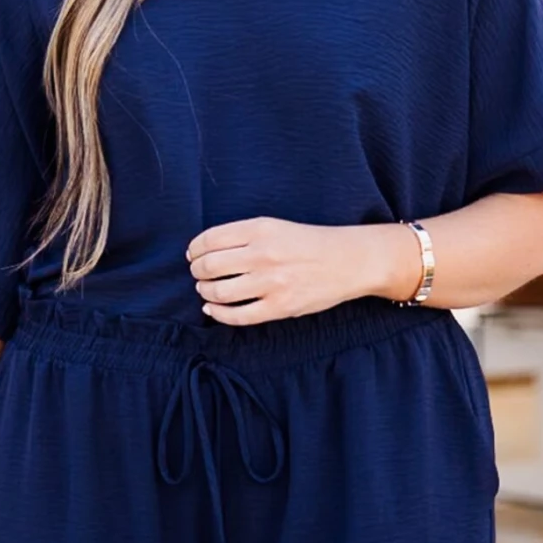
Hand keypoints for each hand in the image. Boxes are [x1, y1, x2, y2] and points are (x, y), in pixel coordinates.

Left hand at [187, 217, 417, 323]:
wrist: (349, 261)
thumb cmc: (310, 243)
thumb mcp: (276, 226)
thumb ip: (243, 237)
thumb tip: (204, 252)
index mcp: (260, 229)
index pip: (210, 240)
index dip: (195, 249)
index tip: (193, 255)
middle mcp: (263, 255)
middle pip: (209, 266)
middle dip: (197, 272)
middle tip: (198, 274)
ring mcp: (271, 283)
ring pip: (218, 292)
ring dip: (205, 292)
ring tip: (206, 291)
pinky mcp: (279, 307)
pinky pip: (238, 316)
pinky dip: (218, 314)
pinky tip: (213, 310)